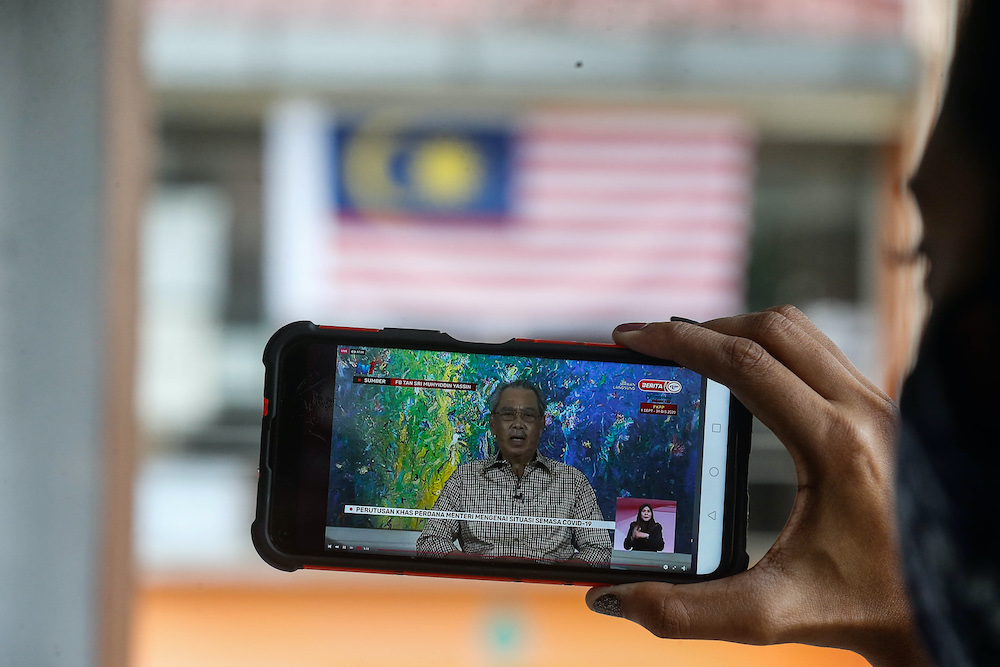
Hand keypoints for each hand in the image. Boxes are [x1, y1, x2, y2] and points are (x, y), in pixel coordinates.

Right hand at [586, 306, 928, 666]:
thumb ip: (690, 612)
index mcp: (835, 446)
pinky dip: (773, 348)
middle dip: (702, 327)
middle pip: (771, 329)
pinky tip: (746, 378)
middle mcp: (864, 412)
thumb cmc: (875, 607)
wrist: (948, 609)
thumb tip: (618, 600)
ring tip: (692, 351)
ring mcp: (880, 407)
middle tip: (652, 341)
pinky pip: (821, 352)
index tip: (633, 336)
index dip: (679, 342)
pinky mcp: (884, 413)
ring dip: (740, 331)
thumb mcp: (775, 613)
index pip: (744, 363)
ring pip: (801, 333)